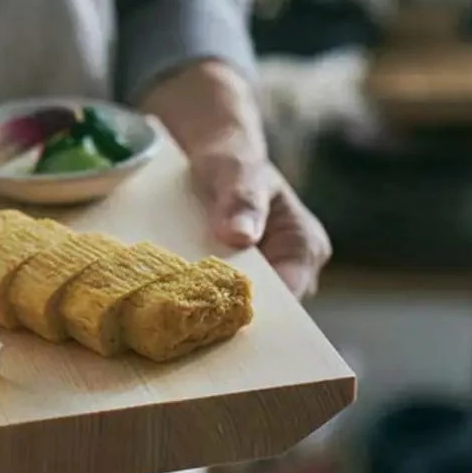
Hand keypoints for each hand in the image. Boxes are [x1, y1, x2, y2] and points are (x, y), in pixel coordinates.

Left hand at [140, 60, 331, 297]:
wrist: (210, 155)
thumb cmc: (230, 156)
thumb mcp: (235, 167)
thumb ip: (241, 196)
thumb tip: (241, 235)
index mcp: (305, 246)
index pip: (288, 296)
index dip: (252, 311)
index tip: (214, 315)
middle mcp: (290, 271)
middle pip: (262, 309)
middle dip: (226, 317)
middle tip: (181, 314)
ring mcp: (261, 280)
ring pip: (238, 311)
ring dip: (207, 311)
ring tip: (168, 305)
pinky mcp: (232, 282)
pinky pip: (218, 303)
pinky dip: (196, 300)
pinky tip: (166, 298)